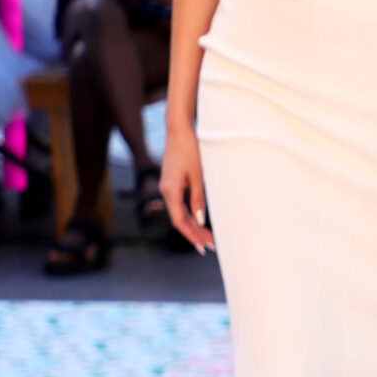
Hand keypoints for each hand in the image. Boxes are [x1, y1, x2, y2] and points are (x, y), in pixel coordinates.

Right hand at [159, 120, 212, 252]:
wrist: (178, 129)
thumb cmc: (190, 149)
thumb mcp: (197, 175)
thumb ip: (198, 199)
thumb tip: (199, 220)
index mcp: (170, 191)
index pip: (179, 221)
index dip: (191, 236)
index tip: (203, 247)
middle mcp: (166, 191)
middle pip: (179, 219)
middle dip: (195, 234)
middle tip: (210, 246)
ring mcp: (167, 186)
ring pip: (179, 212)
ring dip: (193, 225)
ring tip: (207, 237)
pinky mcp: (172, 181)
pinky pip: (179, 203)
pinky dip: (189, 214)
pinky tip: (198, 220)